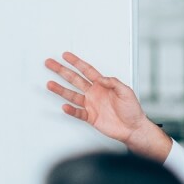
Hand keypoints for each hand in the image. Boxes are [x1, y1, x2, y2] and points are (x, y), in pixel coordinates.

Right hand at [44, 52, 170, 161]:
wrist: (134, 128)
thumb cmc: (132, 110)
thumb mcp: (126, 92)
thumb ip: (113, 83)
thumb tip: (102, 78)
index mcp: (103, 85)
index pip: (87, 70)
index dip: (76, 62)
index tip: (66, 55)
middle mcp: (94, 93)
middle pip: (75, 79)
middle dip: (62, 71)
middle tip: (50, 63)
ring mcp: (91, 105)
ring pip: (72, 95)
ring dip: (61, 90)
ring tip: (50, 84)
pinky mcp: (91, 117)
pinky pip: (78, 112)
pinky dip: (71, 110)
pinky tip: (65, 106)